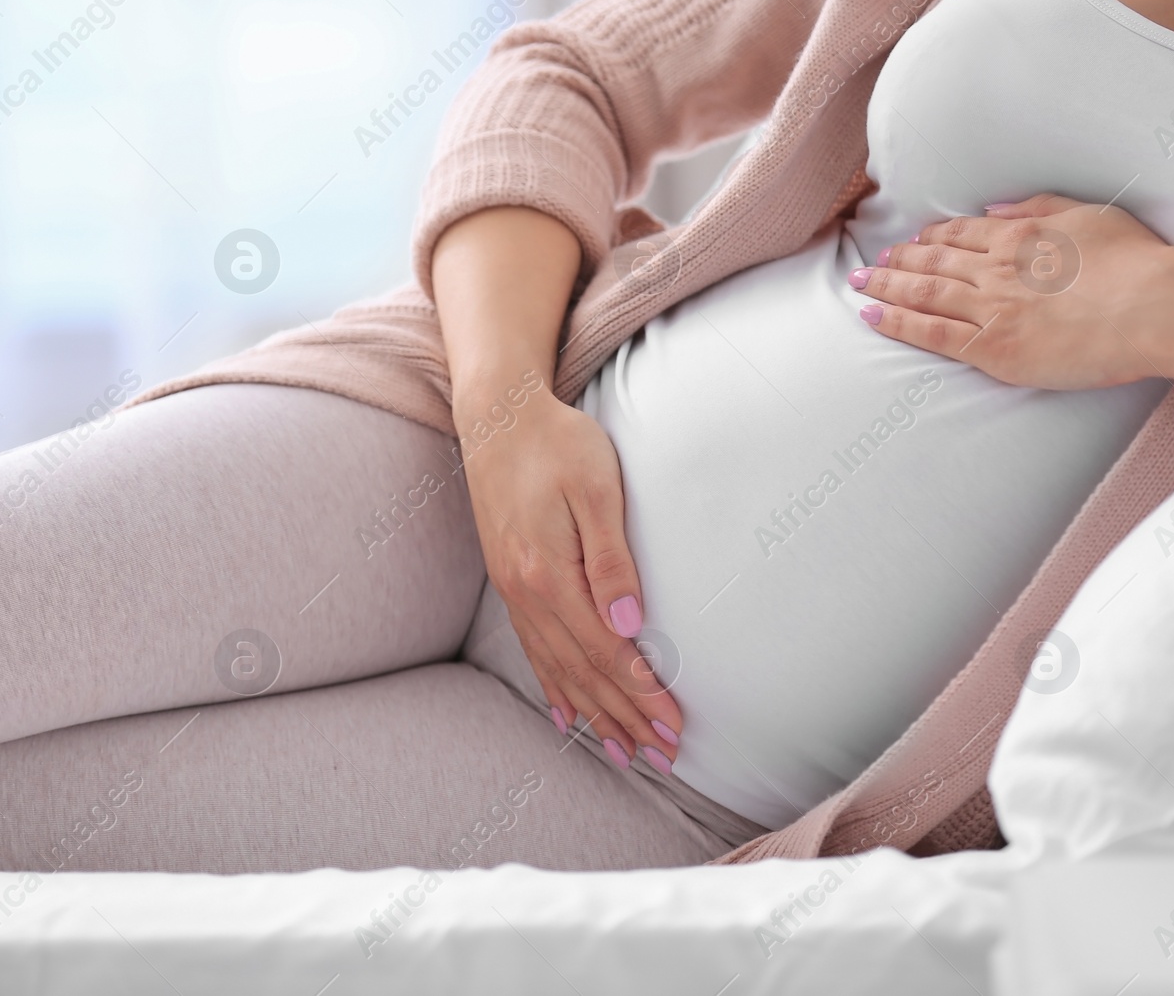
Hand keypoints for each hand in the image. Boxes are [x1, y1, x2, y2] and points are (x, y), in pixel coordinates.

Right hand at [457, 384, 680, 775]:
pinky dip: (553, 689)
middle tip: (661, 757)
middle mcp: (525, 593)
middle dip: (624, 718)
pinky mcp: (509, 582)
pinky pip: (533, 652)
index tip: (675, 728)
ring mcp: (513, 591)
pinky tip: (567, 716)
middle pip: (582, 673)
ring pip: (557, 670)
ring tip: (623, 752)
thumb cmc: (557, 443)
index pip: (606, 653)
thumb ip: (611, 558)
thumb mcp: (596, 488)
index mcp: (548, 575)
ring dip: (593, 715)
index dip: (641, 695)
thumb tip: (629, 623)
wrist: (498, 416)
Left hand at [851, 194, 1172, 389]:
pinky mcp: (991, 347)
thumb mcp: (1091, 215)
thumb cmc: (1137, 263)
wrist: (1152, 307)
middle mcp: (996, 269)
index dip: (932, 238)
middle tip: (872, 263)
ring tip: (860, 284)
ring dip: (885, 287)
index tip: (913, 240)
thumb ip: (1041, 208)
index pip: (963, 236)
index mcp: (1021, 237)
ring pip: (923, 293)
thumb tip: (995, 211)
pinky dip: (896, 322)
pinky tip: (870, 316)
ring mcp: (990, 308)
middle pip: (933, 262)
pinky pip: (931, 333)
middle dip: (897, 261)